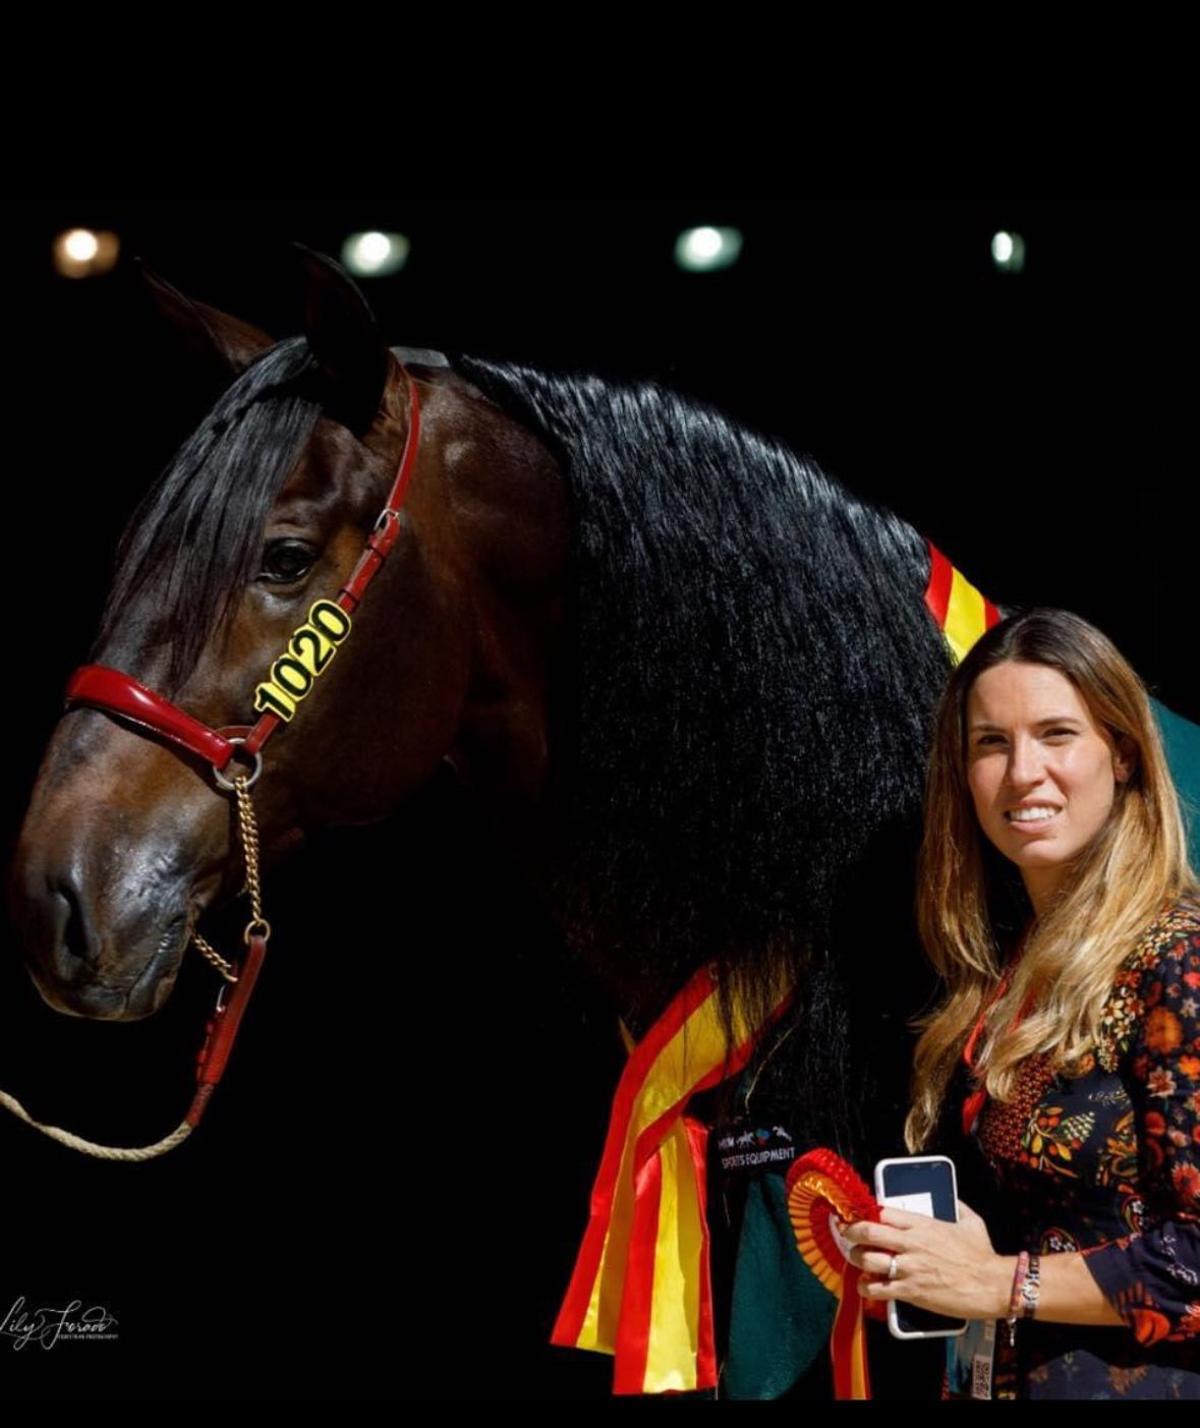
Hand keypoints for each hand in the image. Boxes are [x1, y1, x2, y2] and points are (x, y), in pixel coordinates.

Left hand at [835, 1202, 1010, 1321]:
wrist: (993, 1285)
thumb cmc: (982, 1255)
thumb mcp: (970, 1221)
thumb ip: (956, 1206)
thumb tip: (952, 1198)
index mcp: (922, 1223)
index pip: (882, 1212)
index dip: (865, 1213)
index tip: (857, 1215)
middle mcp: (911, 1243)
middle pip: (868, 1232)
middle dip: (851, 1233)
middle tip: (847, 1235)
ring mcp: (909, 1268)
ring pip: (867, 1260)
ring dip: (856, 1260)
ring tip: (856, 1261)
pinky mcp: (911, 1291)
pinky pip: (878, 1289)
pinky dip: (867, 1288)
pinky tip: (867, 1287)